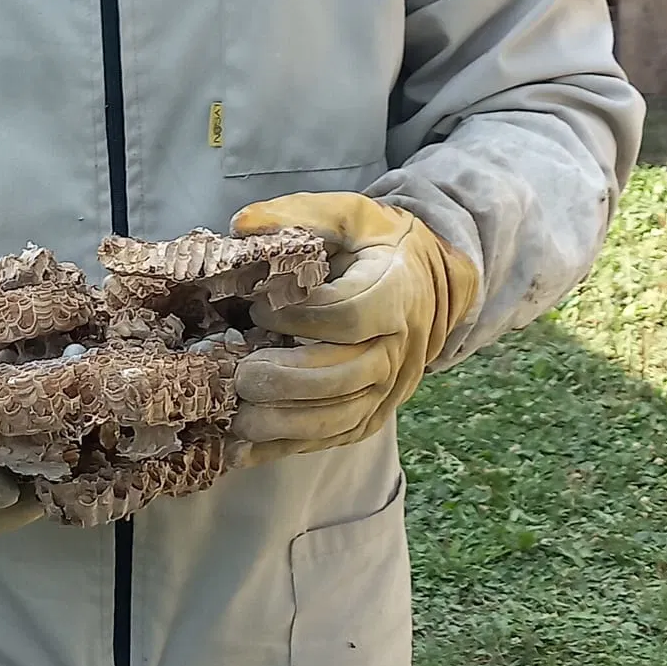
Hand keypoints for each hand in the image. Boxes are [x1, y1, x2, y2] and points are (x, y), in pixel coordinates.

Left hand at [227, 193, 479, 461]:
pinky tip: (245, 450)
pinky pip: (334, 437)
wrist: (427, 282)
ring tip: (239, 418)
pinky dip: (288, 447)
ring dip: (288, 423)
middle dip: (290, 381)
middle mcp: (399, 346)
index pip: (351, 315)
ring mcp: (390, 386)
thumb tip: (242, 226)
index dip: (303, 319)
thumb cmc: (378, 245)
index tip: (260, 310)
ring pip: (341, 415)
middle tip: (242, 376)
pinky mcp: (374, 412)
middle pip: (345, 374)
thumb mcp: (348, 215)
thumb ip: (298, 215)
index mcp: (395, 290)